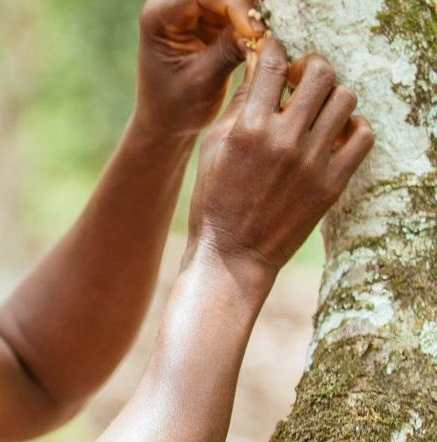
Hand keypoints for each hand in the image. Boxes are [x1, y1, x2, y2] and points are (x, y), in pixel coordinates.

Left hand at [135, 0, 266, 138]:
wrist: (166, 123)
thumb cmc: (176, 108)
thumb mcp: (204, 79)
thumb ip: (230, 48)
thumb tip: (263, 26)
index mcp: (158, 17)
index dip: (234, 5)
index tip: (255, 32)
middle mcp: (170, 4)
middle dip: (246, 7)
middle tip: (266, 32)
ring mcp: (190, 8)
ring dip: (252, 14)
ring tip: (265, 38)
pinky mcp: (208, 16)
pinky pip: (238, 7)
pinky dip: (252, 21)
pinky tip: (262, 38)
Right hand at [185, 38, 373, 277]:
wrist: (232, 255)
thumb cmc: (215, 202)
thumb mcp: (212, 150)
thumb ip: (238, 108)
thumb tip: (259, 74)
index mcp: (249, 129)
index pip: (273, 65)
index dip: (275, 52)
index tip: (275, 58)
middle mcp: (284, 140)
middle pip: (320, 72)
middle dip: (311, 68)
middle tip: (301, 81)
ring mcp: (312, 162)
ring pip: (345, 99)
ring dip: (332, 97)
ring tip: (318, 111)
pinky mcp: (332, 183)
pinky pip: (362, 136)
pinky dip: (353, 128)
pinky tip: (335, 135)